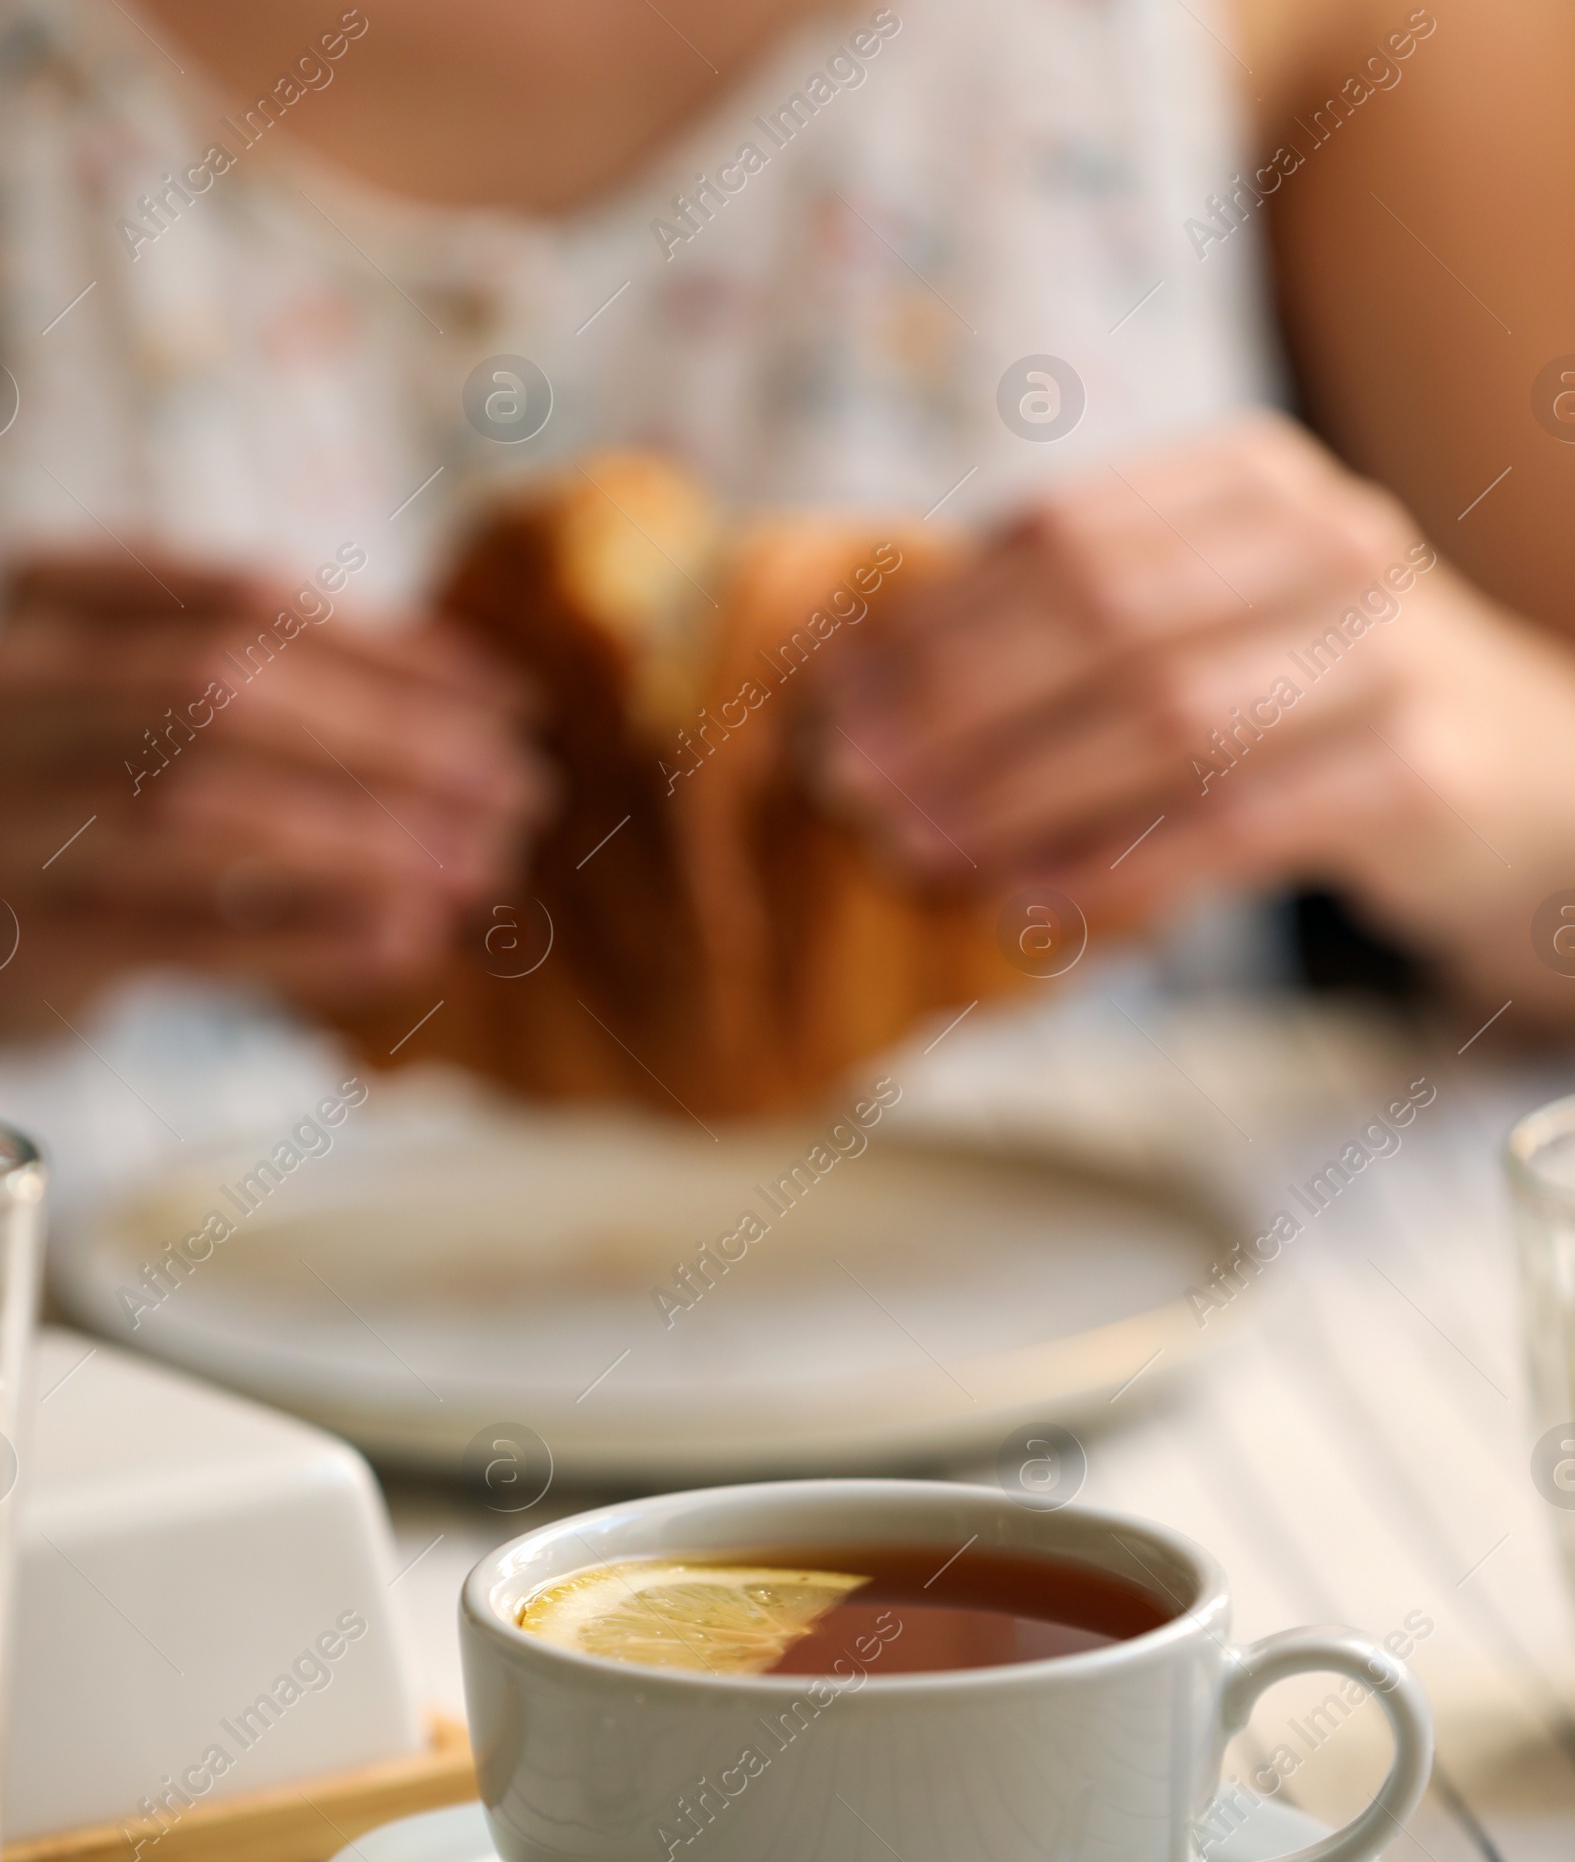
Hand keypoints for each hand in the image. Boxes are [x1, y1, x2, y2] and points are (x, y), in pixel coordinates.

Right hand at [0, 548, 549, 1029]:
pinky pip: (186, 938)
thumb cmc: (51, 788)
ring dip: (364, 841)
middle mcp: (16, 695)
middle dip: (395, 741)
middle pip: (228, 692)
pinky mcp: (28, 940)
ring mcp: (10, 817)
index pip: (244, 598)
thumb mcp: (124, 701)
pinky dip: (309, 942)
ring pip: (204, 812)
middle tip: (522, 792)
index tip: (509, 700)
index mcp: (52, 604)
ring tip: (484, 869)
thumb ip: (251, 686)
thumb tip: (459, 712)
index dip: (393, 649)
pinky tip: (412, 941)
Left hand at [821, 413, 1574, 1016]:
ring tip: (917, 848)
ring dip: (1017, 794)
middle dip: (953, 706)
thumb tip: (869, 684)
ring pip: (1161, 723)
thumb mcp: (1215, 613)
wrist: (1524, 773)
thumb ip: (1077, 621)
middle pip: (1099, 619)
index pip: (1061, 533)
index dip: (930, 619)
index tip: (834, 697)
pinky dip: (1121, 869)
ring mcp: (1384, 654)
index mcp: (1255, 478)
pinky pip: (1233, 828)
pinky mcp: (1414, 774)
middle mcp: (1329, 543)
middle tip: (854, 784)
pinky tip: (1034, 904)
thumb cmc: (1316, 698)